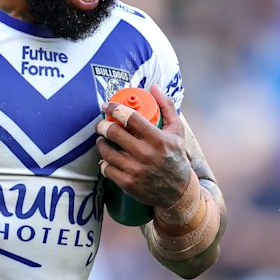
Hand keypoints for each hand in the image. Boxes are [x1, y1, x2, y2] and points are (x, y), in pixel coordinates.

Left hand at [96, 85, 191, 207]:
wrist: (178, 191)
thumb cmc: (176, 157)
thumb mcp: (177, 132)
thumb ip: (167, 107)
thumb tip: (153, 88)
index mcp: (158, 139)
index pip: (131, 118)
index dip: (115, 108)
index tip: (107, 106)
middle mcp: (146, 154)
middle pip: (114, 133)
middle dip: (103, 125)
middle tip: (101, 124)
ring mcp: (135, 170)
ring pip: (106, 151)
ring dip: (101, 143)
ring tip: (102, 140)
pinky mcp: (127, 183)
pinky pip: (106, 169)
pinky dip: (104, 162)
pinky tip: (106, 158)